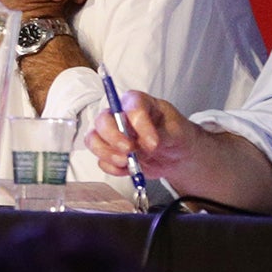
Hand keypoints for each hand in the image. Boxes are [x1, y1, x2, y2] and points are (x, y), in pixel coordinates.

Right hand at [86, 89, 202, 180]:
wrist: (176, 154)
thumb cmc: (175, 134)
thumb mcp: (177, 132)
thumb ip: (162, 135)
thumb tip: (147, 145)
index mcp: (137, 102)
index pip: (131, 107)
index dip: (140, 125)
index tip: (153, 142)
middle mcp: (119, 115)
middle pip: (103, 120)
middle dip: (113, 137)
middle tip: (129, 150)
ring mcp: (111, 134)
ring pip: (94, 139)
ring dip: (107, 153)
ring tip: (127, 162)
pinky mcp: (110, 152)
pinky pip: (101, 160)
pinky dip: (112, 167)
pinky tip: (127, 170)